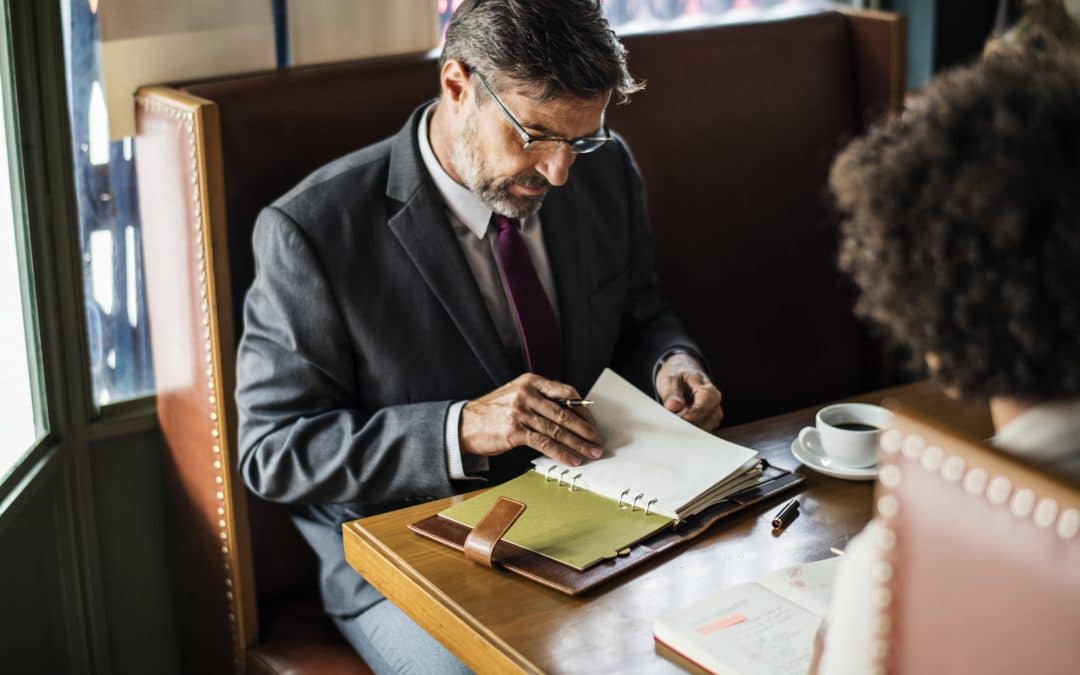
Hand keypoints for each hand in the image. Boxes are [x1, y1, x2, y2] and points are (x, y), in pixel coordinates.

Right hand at [460, 373, 603, 466]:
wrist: (464, 424)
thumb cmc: (493, 411)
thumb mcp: (517, 395)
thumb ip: (541, 400)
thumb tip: (571, 416)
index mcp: (531, 381)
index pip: (567, 393)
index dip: (583, 409)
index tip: (593, 423)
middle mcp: (527, 394)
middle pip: (565, 413)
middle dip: (586, 430)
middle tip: (598, 441)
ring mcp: (521, 412)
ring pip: (558, 430)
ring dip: (578, 444)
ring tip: (591, 453)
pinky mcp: (515, 431)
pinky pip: (545, 443)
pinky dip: (562, 453)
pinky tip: (572, 460)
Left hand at [655, 353, 723, 430]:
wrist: (682, 371)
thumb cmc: (678, 375)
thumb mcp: (671, 379)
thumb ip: (672, 393)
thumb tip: (673, 406)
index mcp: (710, 392)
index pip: (702, 410)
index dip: (687, 417)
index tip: (674, 420)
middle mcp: (715, 405)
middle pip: (705, 423)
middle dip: (687, 425)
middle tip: (670, 424)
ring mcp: (712, 415)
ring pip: (703, 430)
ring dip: (688, 430)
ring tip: (672, 423)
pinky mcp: (707, 422)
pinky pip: (700, 432)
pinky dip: (689, 431)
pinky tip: (677, 427)